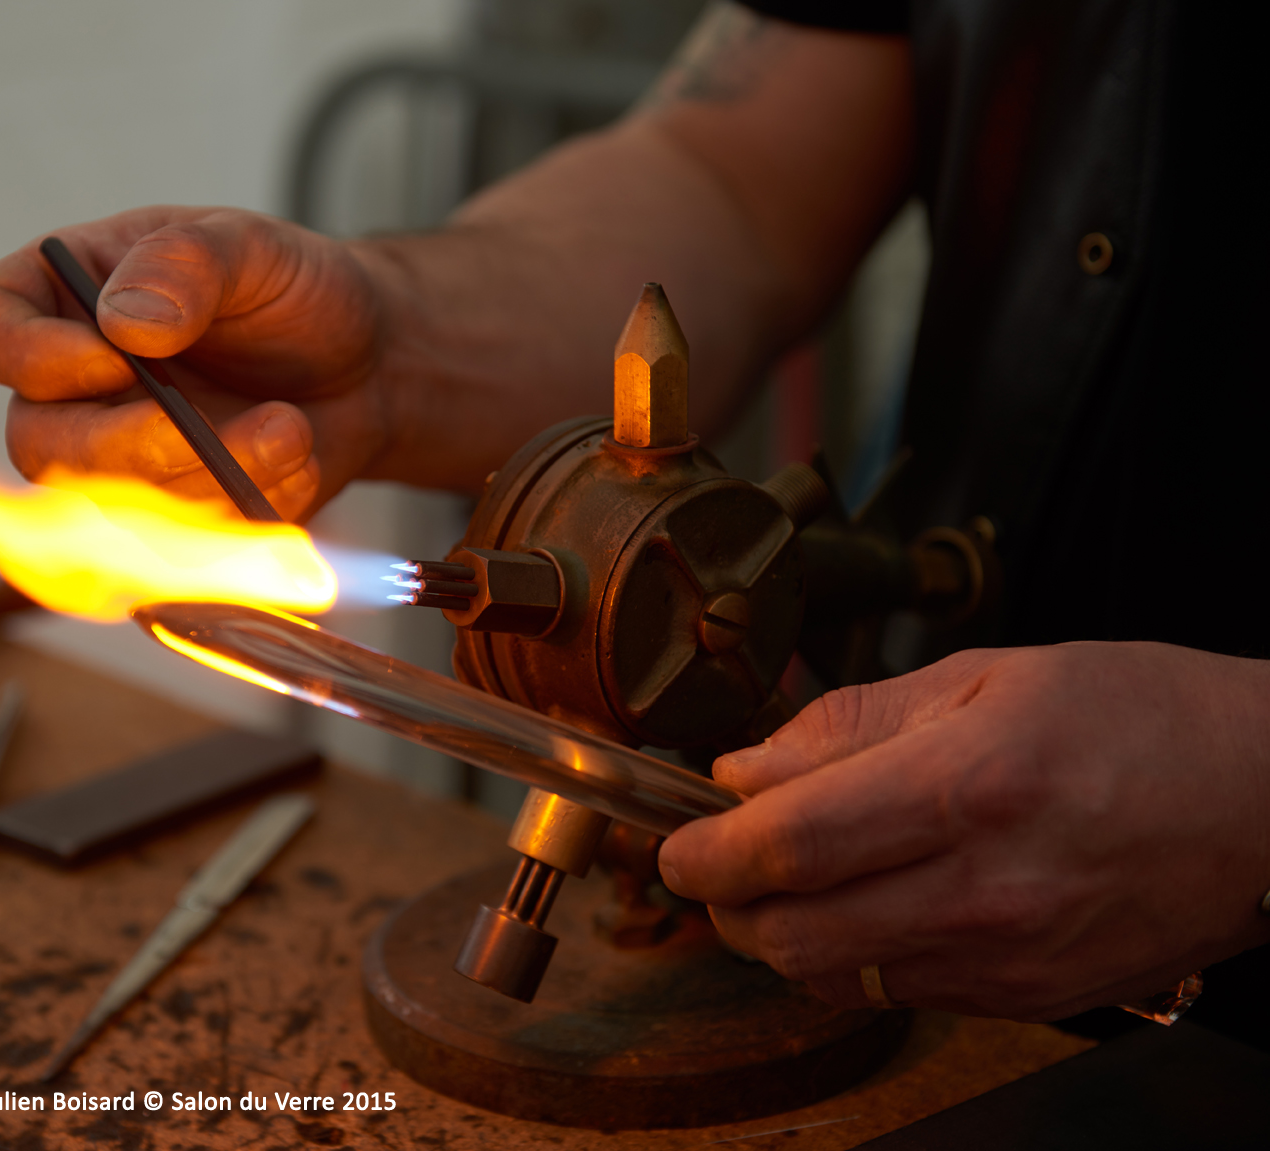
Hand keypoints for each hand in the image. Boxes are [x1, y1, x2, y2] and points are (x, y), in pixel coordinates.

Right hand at [0, 207, 393, 519]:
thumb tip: (127, 322)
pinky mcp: (168, 525)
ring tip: (292, 427)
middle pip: (39, 446)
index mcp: (57, 300)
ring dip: (215, 476)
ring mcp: (114, 461)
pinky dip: (248, 510)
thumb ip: (186, 264)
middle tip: (220, 423)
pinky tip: (295, 459)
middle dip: (139, 443)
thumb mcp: (250, 246)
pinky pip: (181, 552)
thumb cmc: (292, 290)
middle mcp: (67, 390)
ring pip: (115, 509)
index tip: (116, 356)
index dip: (28, 358)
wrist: (367, 366)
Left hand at [658, 642, 1269, 1019]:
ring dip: (783, 931)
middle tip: (721, 860)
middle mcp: (984, 890)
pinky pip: (894, 990)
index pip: (787, 846)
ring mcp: (1007, 960)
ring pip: (831, 973)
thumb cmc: (1138, 718)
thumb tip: (745, 771)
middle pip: (789, 933)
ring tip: (797, 874)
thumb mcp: (987, 679)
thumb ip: (849, 727)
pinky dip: (853, 952)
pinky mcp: (1027, 1000)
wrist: (1268, 803)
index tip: (674, 842)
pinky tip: (872, 900)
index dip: (704, 852)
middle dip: (727, 902)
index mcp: (967, 787)